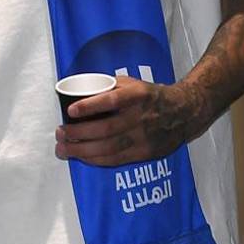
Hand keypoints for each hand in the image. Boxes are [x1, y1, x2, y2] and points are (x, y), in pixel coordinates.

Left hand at [54, 76, 203, 166]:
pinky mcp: (144, 153)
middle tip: (60, 133)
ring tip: (63, 149)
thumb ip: (109, 87)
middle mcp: (141, 117)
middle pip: (106, 129)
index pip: (112, 100)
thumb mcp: (133, 84)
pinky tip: (81, 157)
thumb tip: (78, 91)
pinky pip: (116, 160)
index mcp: (137, 96)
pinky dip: (96, 159)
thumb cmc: (150, 96)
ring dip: (82, 150)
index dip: (90, 106)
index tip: (70, 110)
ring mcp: (143, 138)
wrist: (183, 113)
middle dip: (78, 133)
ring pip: (108, 148)